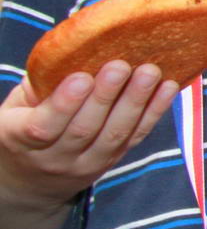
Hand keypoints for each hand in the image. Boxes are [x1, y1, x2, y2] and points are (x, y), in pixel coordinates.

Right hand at [0, 62, 177, 209]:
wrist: (29, 179)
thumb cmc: (22, 124)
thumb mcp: (16, 108)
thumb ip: (40, 86)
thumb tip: (73, 49)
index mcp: (20, 140)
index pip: (42, 127)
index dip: (64, 104)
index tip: (81, 77)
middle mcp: (54, 158)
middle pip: (84, 130)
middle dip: (106, 96)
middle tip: (121, 66)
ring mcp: (87, 163)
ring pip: (115, 135)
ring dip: (136, 101)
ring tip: (150, 72)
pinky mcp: (113, 160)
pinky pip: (136, 137)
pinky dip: (155, 112)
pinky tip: (168, 87)